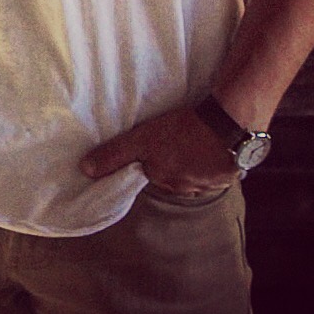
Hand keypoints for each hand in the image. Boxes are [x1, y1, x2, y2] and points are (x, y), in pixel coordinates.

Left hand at [80, 106, 237, 195]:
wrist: (228, 126)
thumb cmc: (182, 132)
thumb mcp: (142, 140)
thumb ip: (115, 155)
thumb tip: (85, 169)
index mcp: (166, 180)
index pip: (149, 174)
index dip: (147, 160)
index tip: (150, 148)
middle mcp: (187, 187)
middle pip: (170, 175)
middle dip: (168, 161)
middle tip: (169, 140)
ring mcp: (209, 182)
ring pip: (191, 172)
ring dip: (189, 159)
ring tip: (189, 139)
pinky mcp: (228, 173)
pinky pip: (213, 168)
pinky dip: (209, 157)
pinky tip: (208, 142)